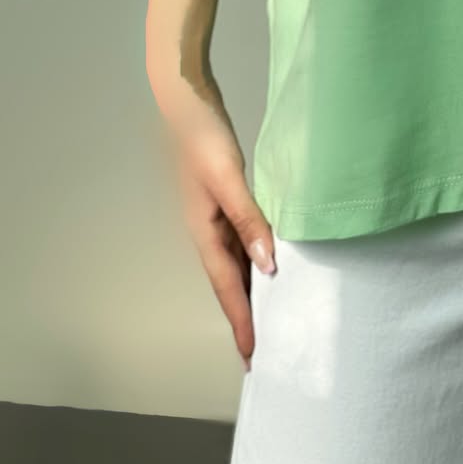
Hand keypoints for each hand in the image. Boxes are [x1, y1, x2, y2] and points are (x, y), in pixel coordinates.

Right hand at [156, 78, 276, 372]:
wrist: (189, 107)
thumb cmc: (205, 141)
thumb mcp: (228, 179)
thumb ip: (248, 219)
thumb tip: (269, 264)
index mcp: (205, 234)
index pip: (227, 289)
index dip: (242, 322)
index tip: (254, 356)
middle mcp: (209, 233)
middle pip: (230, 285)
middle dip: (246, 317)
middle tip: (268, 348)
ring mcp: (216, 219)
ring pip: (237, 266)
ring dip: (252, 292)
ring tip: (274, 316)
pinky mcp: (226, 203)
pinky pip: (243, 243)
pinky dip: (255, 261)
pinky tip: (271, 264)